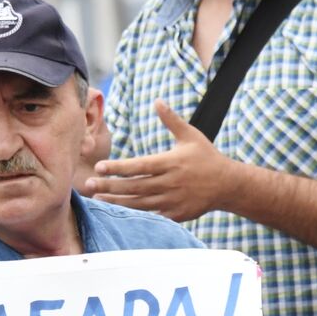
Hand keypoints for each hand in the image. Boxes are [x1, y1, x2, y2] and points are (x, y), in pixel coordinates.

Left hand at [85, 101, 236, 221]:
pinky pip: (152, 215)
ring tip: (99, 198)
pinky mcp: (176, 214)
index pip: (139, 166)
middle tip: (89, 184)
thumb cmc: (206, 156)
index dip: (118, 167)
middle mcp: (170, 182)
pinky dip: (135, 214)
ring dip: (118, 201)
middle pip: (134, 186)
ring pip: (139, 203)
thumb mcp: (190, 135)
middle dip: (110, 186)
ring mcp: (173, 200)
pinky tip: (119, 212)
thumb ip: (172, 120)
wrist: (227, 184)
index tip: (99, 167)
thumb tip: (157, 101)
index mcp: (171, 162)